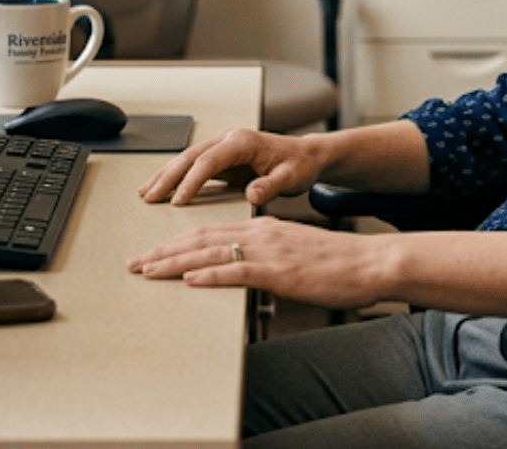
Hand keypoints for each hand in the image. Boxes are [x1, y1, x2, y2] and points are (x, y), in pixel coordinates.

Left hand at [126, 216, 392, 310]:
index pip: (209, 231)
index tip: (152, 253)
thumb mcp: (294, 254)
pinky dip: (210, 274)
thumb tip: (243, 270)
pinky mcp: (279, 271)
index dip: (176, 242)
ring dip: (174, 262)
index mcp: (263, 227)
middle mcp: (260, 232)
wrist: (370, 263)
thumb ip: (266, 258)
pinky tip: (190, 279)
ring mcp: (269, 251)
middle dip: (163, 251)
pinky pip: (237, 270)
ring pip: (210, 252)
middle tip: (135, 262)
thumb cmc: (337, 264)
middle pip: (200, 238)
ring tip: (148, 270)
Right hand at [136, 126, 325, 206]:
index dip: (191, 181)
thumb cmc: (299, 165)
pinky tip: (159, 187)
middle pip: (190, 157)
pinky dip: (174, 176)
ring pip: (186, 159)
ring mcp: (222, 147)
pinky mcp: (221, 158)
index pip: (209, 161)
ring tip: (145, 193)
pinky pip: (192, 166)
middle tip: (149, 198)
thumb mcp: (291, 177)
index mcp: (243, 141)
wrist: (306, 156)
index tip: (178, 202)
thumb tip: (252, 194)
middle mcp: (229, 139)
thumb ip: (270, 186)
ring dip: (165, 175)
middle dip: (167, 177)